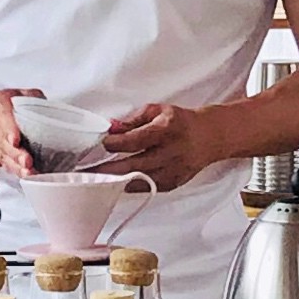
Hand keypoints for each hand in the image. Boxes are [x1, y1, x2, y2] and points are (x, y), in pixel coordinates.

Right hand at [0, 87, 39, 181]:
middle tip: (28, 162)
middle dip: (18, 155)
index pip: (5, 120)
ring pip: (3, 158)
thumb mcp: (14, 94)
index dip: (10, 130)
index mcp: (0, 111)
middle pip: (7, 145)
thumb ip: (31, 96)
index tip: (16, 140)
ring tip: (25, 173)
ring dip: (13, 167)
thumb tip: (46, 101)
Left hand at [99, 100, 222, 192]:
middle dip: (110, 169)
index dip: (116, 143)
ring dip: (118, 181)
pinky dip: (132, 186)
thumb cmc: (180, 122)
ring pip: (141, 180)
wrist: (209, 137)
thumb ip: (133, 119)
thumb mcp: (157, 111)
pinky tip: (119, 182)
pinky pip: (148, 187)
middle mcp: (171, 152)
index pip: (137, 140)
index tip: (103, 143)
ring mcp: (174, 170)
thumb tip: (112, 128)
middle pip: (136, 164)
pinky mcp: (174, 183)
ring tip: (99, 180)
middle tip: (89, 171)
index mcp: (167, 129)